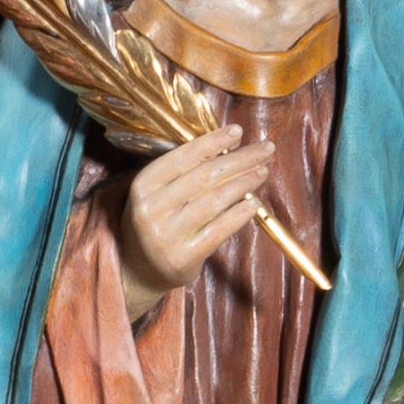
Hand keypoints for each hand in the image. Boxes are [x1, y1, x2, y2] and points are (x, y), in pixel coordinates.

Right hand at [120, 128, 278, 318]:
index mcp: (143, 186)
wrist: (138, 271)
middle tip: (265, 149)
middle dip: (239, 159)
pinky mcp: (185, 257)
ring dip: (244, 182)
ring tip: (262, 171)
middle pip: (204, 176)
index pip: (183, 157)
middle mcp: (152, 209)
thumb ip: (182, 173)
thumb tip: (227, 146)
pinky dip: (240, 214)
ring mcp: (168, 235)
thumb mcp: (155, 194)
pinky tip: (254, 202)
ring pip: (215, 200)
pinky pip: (219, 230)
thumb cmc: (155, 223)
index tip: (238, 131)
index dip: (212, 142)